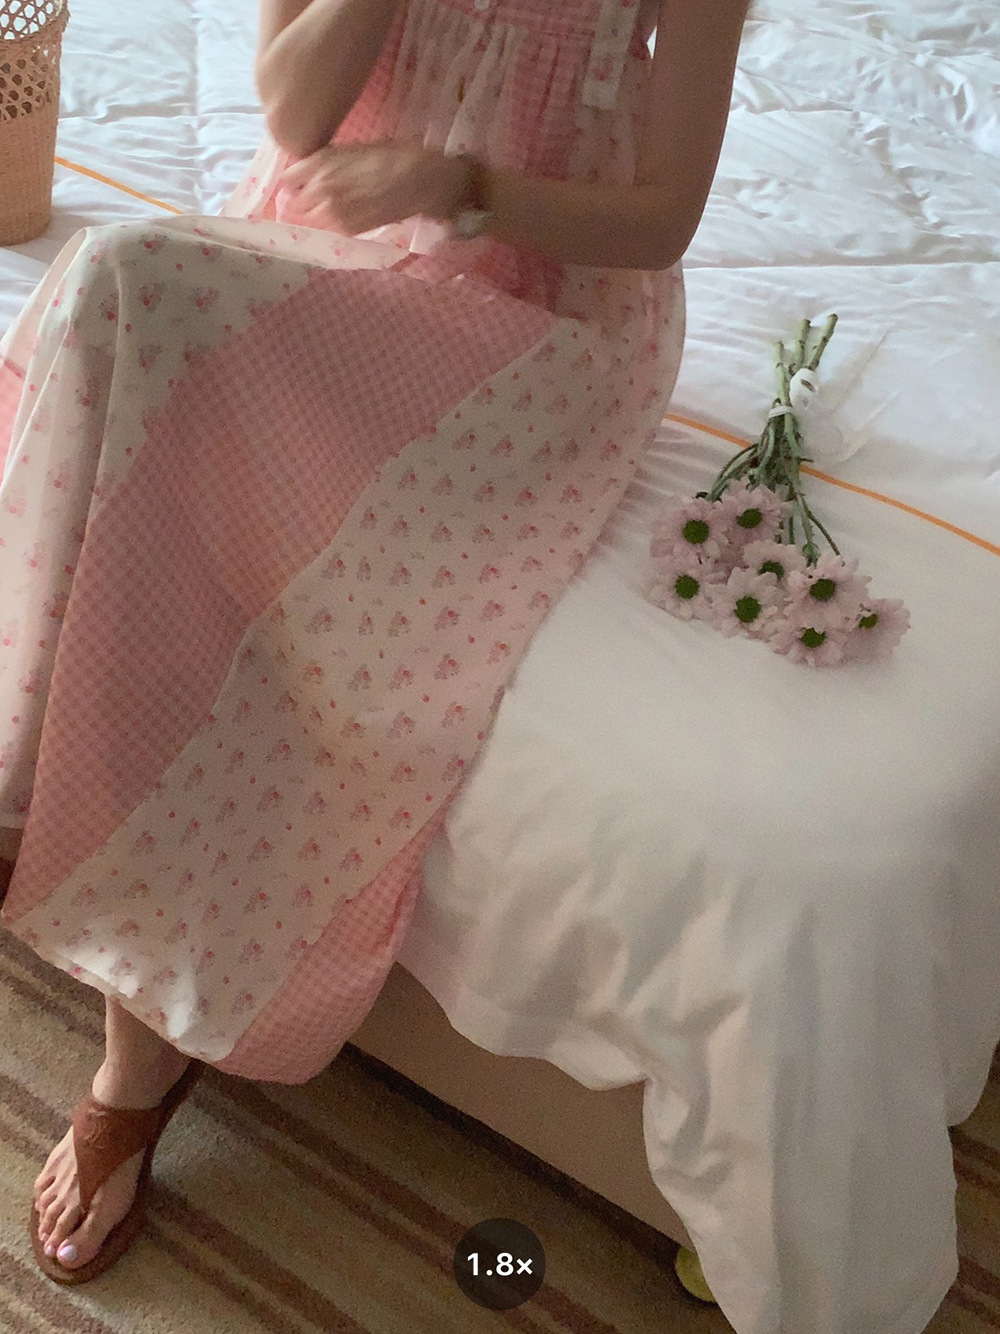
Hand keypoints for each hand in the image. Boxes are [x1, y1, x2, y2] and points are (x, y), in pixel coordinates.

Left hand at [277, 141, 469, 234]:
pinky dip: (331, 227)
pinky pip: (328, 231)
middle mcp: (319, 188)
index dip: (294, 182)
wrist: (419, 179)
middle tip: (314, 201)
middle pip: (293, 203)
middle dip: (300, 202)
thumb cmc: (392, 156)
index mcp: (320, 163)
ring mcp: (332, 213)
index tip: (300, 184)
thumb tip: (313, 173)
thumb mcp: (353, 149)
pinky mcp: (347, 231)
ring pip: (307, 221)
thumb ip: (328, 162)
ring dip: (314, 217)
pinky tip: (346, 218)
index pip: (287, 179)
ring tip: (330, 212)